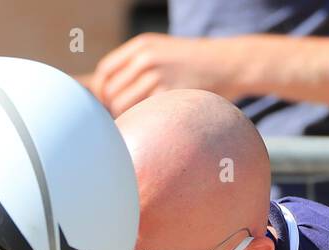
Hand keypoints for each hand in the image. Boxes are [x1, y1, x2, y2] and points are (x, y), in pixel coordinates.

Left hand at [91, 34, 244, 115]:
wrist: (227, 64)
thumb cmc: (190, 64)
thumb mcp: (161, 52)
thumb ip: (134, 66)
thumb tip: (104, 95)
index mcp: (141, 45)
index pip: (104, 72)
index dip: (101, 91)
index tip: (108, 104)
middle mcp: (146, 58)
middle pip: (110, 92)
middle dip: (114, 108)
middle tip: (129, 116)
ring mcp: (158, 76)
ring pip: (122, 106)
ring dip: (127, 118)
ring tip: (143, 120)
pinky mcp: (169, 95)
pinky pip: (141, 115)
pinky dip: (142, 123)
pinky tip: (153, 124)